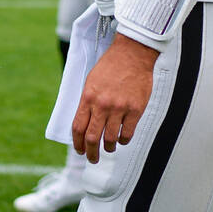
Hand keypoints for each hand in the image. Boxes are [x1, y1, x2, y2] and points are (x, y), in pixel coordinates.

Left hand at [72, 34, 156, 163]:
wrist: (131, 54)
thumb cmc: (110, 66)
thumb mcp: (91, 81)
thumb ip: (87, 102)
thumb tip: (84, 122)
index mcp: (88, 97)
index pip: (78, 127)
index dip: (77, 143)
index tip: (79, 149)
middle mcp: (102, 105)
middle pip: (92, 137)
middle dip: (90, 153)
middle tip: (92, 159)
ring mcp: (119, 108)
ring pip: (111, 139)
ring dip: (109, 147)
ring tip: (109, 148)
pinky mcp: (135, 110)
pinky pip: (128, 133)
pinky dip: (123, 140)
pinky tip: (122, 139)